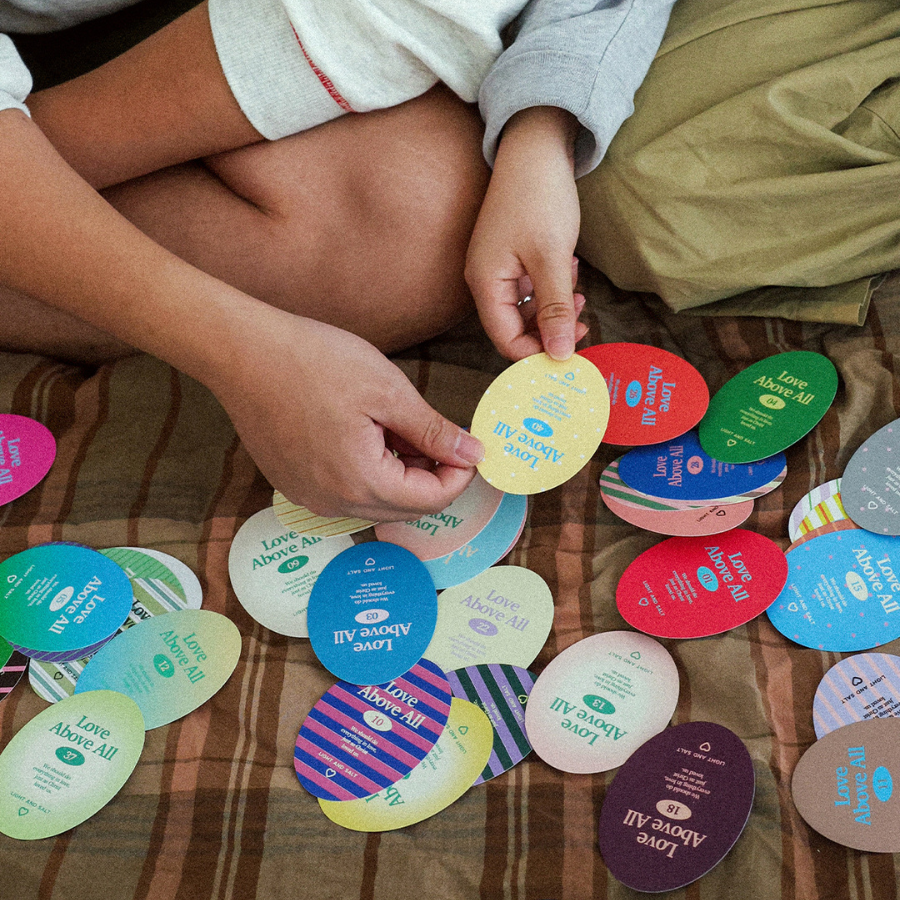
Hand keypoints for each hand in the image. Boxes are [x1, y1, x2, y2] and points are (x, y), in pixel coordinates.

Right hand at [208, 307, 483, 520]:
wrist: (242, 351)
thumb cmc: (313, 361)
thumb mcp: (388, 391)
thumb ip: (433, 431)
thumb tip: (473, 455)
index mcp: (361, 483)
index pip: (432, 501)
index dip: (458, 475)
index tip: (466, 444)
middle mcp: (333, 503)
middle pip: (404, 508)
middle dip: (430, 475)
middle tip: (434, 431)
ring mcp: (308, 497)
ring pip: (375, 502)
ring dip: (399, 473)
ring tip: (396, 425)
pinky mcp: (293, 484)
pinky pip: (345, 492)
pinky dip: (368, 471)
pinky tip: (364, 432)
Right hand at [465, 106, 587, 361]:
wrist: (536, 148)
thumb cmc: (539, 198)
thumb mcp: (553, 259)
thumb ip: (555, 309)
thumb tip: (560, 354)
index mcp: (486, 284)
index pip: (506, 340)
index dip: (537, 353)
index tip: (571, 353)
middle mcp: (486, 281)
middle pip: (514, 328)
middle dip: (550, 330)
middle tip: (583, 322)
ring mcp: (498, 268)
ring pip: (525, 310)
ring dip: (554, 308)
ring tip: (579, 292)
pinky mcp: (511, 257)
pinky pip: (529, 289)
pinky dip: (552, 288)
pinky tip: (570, 270)